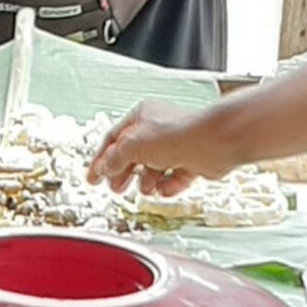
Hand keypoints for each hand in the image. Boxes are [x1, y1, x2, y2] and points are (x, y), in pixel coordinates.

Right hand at [86, 100, 234, 196]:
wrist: (213, 143)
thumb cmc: (178, 134)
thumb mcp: (133, 146)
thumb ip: (115, 158)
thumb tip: (105, 167)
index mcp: (141, 116)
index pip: (114, 139)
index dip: (101, 159)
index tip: (93, 177)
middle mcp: (158, 129)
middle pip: (134, 154)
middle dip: (124, 173)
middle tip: (115, 187)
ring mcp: (176, 145)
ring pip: (154, 167)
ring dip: (146, 181)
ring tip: (143, 189)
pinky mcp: (191, 161)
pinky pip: (174, 177)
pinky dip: (168, 185)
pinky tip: (163, 190)